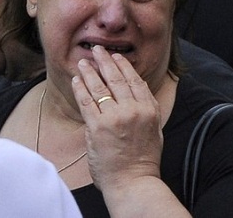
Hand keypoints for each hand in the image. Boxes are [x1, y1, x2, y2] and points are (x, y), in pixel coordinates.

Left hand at [72, 46, 162, 193]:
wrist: (133, 182)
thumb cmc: (144, 158)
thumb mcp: (155, 129)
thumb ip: (147, 108)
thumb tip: (137, 91)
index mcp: (148, 108)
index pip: (134, 80)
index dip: (123, 66)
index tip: (116, 56)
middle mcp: (133, 109)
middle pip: (116, 79)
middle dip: (105, 61)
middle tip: (98, 50)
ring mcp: (114, 117)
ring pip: (100, 87)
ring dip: (90, 71)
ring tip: (83, 62)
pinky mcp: (97, 127)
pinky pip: (87, 102)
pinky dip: (81, 89)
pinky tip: (77, 80)